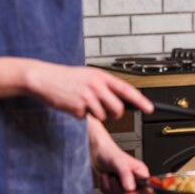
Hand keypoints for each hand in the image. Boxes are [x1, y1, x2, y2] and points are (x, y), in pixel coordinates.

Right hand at [25, 63, 153, 119]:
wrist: (45, 78)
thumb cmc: (68, 78)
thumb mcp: (89, 76)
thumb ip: (104, 86)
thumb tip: (121, 98)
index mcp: (101, 76)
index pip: (126, 90)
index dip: (140, 100)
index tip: (149, 108)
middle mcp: (96, 85)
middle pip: (117, 108)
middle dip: (114, 115)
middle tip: (106, 112)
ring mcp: (87, 96)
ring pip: (103, 116)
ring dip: (95, 115)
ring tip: (84, 103)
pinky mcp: (77, 107)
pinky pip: (86, 118)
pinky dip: (81, 115)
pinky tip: (73, 104)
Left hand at [88, 117, 152, 193]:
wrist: (97, 152)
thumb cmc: (110, 152)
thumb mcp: (119, 162)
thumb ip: (126, 174)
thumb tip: (131, 188)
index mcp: (140, 172)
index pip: (147, 189)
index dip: (138, 193)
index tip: (128, 190)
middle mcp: (134, 180)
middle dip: (119, 189)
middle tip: (114, 178)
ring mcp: (125, 185)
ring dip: (110, 187)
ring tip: (109, 175)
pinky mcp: (116, 188)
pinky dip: (105, 187)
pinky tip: (106, 178)